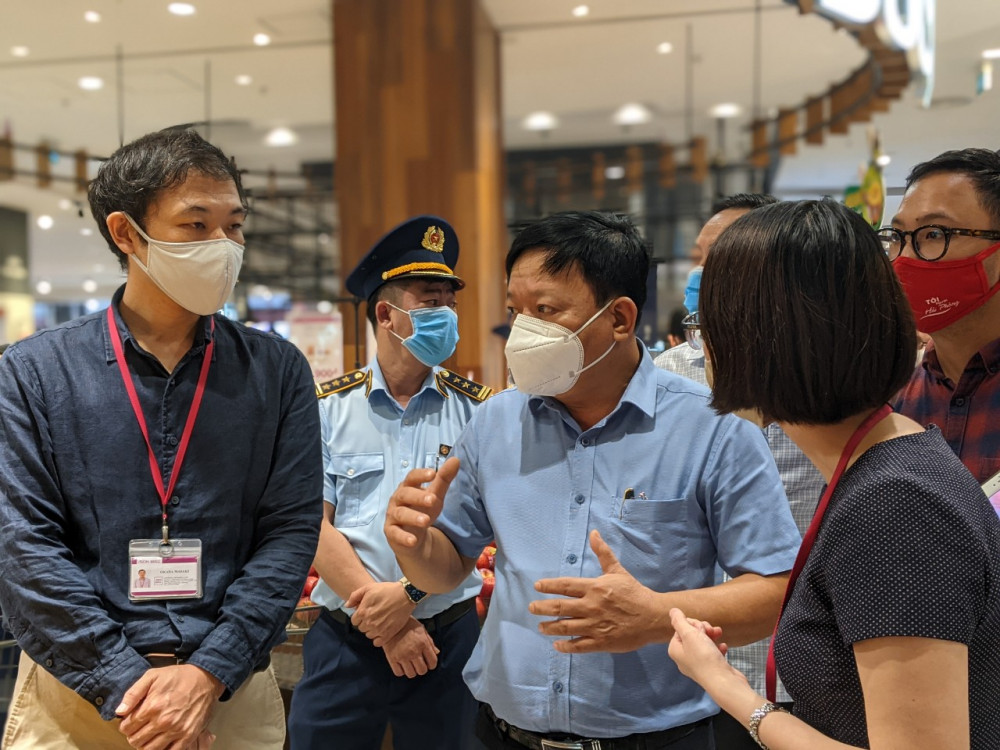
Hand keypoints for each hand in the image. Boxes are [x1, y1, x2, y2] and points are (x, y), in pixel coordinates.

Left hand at [116, 664, 223, 749]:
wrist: (205, 679)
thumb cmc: (179, 676)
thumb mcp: (152, 676)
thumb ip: (133, 693)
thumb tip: (119, 711)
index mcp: (152, 707)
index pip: (127, 728)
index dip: (125, 725)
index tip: (130, 721)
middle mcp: (163, 721)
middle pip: (136, 741)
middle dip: (134, 735)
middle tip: (139, 729)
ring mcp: (177, 730)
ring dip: (145, 745)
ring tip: (149, 736)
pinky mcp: (188, 736)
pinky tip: (161, 742)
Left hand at [346, 581, 415, 645]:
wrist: (405, 595)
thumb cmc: (386, 590)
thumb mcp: (368, 588)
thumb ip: (354, 596)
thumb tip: (347, 606)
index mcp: (362, 612)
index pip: (354, 621)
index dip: (359, 616)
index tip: (367, 612)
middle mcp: (369, 622)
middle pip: (361, 628)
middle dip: (365, 622)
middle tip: (374, 616)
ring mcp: (378, 630)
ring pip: (369, 635)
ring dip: (372, 630)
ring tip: (379, 622)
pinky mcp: (388, 634)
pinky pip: (377, 642)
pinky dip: (378, 638)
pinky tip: (382, 631)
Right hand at [382, 617, 439, 677]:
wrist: (390, 621)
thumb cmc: (407, 624)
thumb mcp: (422, 630)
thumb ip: (430, 642)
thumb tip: (436, 653)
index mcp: (423, 643)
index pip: (432, 662)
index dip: (432, 664)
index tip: (428, 662)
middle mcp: (413, 651)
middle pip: (422, 671)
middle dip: (422, 668)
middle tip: (419, 663)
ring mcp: (402, 656)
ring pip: (411, 674)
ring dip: (412, 671)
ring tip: (410, 664)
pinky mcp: (392, 658)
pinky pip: (399, 673)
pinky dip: (401, 671)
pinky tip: (402, 664)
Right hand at [384, 456, 458, 552]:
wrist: (413, 535)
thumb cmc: (423, 509)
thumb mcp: (435, 495)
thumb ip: (444, 479)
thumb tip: (456, 459)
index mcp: (408, 487)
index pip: (411, 477)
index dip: (421, 475)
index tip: (433, 473)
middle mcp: (398, 500)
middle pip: (405, 494)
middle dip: (418, 497)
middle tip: (433, 500)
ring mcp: (393, 516)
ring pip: (400, 514)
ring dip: (413, 517)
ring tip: (426, 521)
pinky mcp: (391, 532)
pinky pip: (395, 533)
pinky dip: (403, 537)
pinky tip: (413, 540)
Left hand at [529, 529, 666, 652]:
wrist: (652, 616)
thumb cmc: (634, 592)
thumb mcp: (617, 570)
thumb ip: (603, 553)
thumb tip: (593, 532)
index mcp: (594, 588)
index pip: (565, 586)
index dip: (549, 586)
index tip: (537, 586)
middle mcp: (591, 606)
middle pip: (561, 607)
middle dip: (542, 608)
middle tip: (531, 608)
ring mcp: (595, 626)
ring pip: (566, 627)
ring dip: (550, 627)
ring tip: (541, 627)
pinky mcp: (602, 642)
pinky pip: (579, 646)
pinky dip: (566, 646)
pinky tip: (557, 645)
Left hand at [668, 608, 745, 692]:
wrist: (724, 682)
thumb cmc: (704, 657)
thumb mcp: (689, 634)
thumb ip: (679, 621)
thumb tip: (672, 611)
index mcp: (675, 650)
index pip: (680, 629)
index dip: (691, 624)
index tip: (700, 627)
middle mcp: (684, 659)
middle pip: (691, 635)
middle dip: (702, 629)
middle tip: (710, 631)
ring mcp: (698, 665)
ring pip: (703, 643)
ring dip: (711, 635)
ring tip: (719, 634)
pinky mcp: (711, 668)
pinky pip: (713, 653)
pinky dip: (718, 647)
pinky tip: (723, 647)